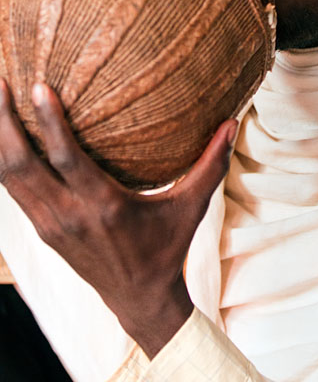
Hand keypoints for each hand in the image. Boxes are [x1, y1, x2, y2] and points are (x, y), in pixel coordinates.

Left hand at [0, 79, 236, 357]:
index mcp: (105, 206)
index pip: (67, 159)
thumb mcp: (191, 207)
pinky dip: (2, 161)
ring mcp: (50, 224)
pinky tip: (3, 134)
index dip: (49, 123)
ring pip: (8, 178)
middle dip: (4, 123)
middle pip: (20, 166)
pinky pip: (13, 190)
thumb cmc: (166, 247)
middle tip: (0, 82)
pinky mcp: (43, 229)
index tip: (37, 86)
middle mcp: (69, 215)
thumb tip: (232, 123)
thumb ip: (211, 165)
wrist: (139, 299)